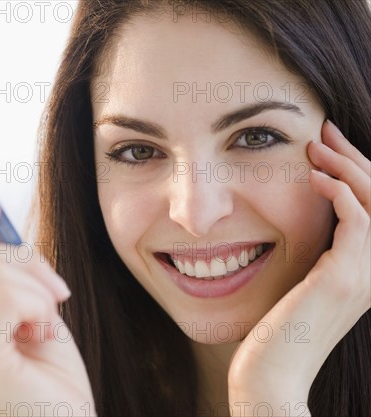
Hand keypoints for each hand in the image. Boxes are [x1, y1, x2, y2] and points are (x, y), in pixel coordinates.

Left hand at [227, 120, 370, 415]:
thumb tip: (301, 217)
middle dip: (354, 157)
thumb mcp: (298, 281)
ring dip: (347, 166)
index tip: (325, 144)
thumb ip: (313, 252)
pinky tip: (311, 177)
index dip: (355, 170)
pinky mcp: (346, 280)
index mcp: (365, 268)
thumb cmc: (275, 330)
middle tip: (322, 130)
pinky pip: (359, 222)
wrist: (271, 374)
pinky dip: (339, 192)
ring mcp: (367, 276)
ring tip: (314, 146)